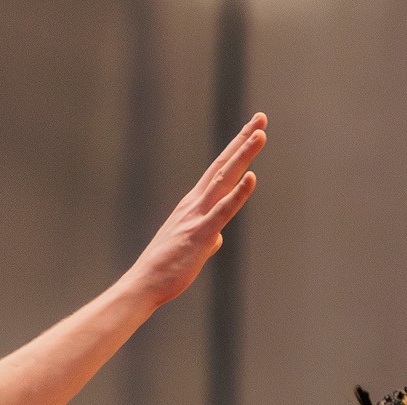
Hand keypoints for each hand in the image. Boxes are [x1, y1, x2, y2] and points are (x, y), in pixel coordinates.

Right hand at [122, 113, 265, 306]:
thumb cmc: (167, 268)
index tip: (251, 129)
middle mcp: (195, 203)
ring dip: (243, 155)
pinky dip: (239, 193)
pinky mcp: (201, 234)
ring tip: (260, 134)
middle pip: (224, 165)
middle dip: (243, 140)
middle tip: (261, 117)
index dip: (236, 149)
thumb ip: (208, 238)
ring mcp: (198, 216)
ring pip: (224, 179)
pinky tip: (251, 177)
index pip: (219, 171)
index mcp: (194, 205)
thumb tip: (218, 237)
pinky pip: (224, 210)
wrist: (145, 284)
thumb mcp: (192, 248)